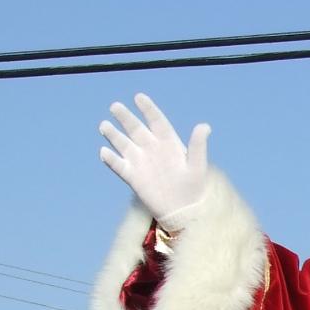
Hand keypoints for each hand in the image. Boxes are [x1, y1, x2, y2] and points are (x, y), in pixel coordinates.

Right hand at [99, 93, 210, 228]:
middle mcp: (152, 148)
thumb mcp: (197, 166)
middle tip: (115, 107)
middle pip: (136, 128)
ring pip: (123, 144)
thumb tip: (205, 126)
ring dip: (113, 135)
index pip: (156, 120)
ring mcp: (141, 162)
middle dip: (125, 117)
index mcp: (168, 142)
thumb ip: (198, 145)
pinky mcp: (132, 177)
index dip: (147, 108)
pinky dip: (111, 159)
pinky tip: (104, 152)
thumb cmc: (194, 188)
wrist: (183, 211)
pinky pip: (118, 165)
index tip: (138, 97)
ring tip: (104, 126)